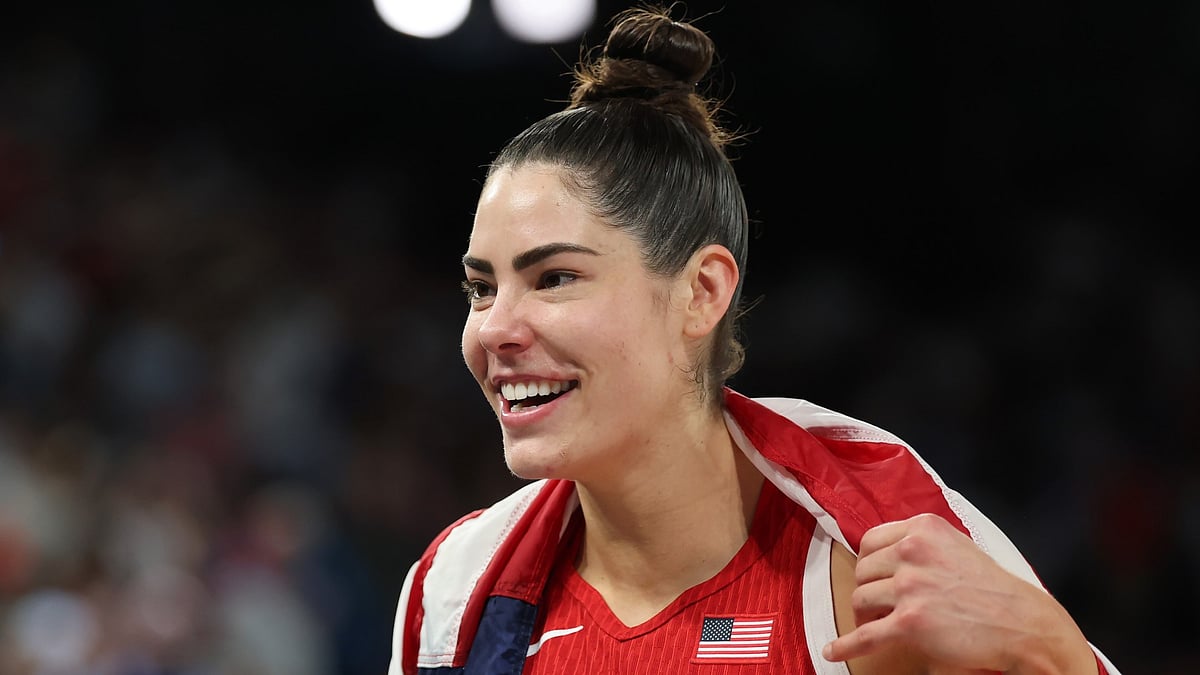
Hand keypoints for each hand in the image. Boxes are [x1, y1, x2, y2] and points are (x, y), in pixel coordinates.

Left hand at [822, 513, 1095, 674]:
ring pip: (861, 599)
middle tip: (877, 605)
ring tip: (872, 624)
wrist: (1021, 622)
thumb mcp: (956, 545)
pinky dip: (846, 646)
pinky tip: (833, 651)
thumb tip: (886, 554)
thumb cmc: (992, 587)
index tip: (871, 575)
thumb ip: (921, 543)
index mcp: (922, 529)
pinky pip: (865, 635)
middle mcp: (912, 552)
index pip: (871, 540)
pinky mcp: (909, 622)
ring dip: (864, 614)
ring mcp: (909, 587)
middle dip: (868, 589)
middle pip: (863, 571)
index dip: (868, 561)